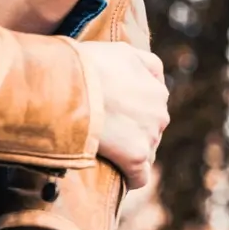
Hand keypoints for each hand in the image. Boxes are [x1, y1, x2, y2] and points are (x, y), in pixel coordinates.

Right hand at [82, 43, 168, 188]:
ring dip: (129, 154)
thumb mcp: (120, 50)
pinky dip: (130, 179)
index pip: (152, 104)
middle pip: (150, 129)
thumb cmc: (86, 65)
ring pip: (146, 151)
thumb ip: (142, 62)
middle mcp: (159, 112)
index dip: (132, 111)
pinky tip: (119, 179)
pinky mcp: (136, 157)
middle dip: (132, 132)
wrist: (69, 86)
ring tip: (106, 154)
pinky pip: (139, 177)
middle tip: (105, 134)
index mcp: (157, 88)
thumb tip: (153, 76)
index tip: (114, 114)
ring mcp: (149, 136)